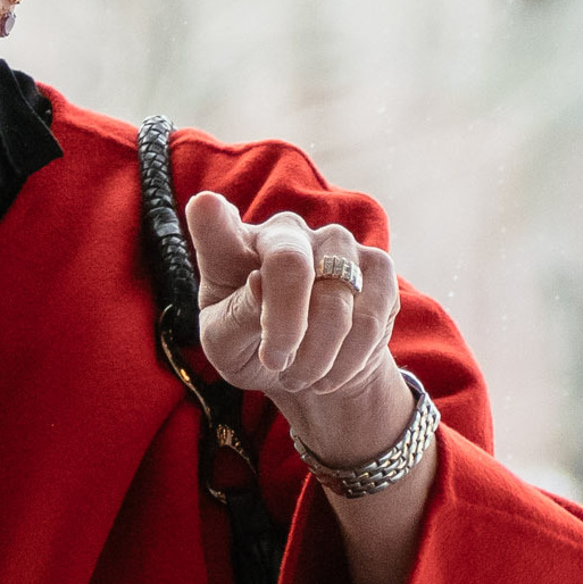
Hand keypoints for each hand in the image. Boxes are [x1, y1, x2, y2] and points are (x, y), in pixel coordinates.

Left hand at [183, 188, 410, 465]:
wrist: (310, 367)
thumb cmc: (254, 348)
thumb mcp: (227, 345)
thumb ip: (236, 315)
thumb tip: (259, 282)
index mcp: (231, 247)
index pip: (214, 220)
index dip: (211, 216)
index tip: (205, 207)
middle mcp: (284, 229)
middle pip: (288, 264)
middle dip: (285, 329)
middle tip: (276, 366)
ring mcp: (335, 240)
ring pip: (335, 301)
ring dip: (317, 356)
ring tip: (301, 376)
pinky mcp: (377, 265)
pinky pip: (370, 318)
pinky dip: (348, 359)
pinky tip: (331, 369)